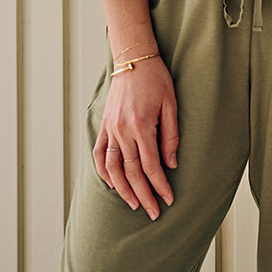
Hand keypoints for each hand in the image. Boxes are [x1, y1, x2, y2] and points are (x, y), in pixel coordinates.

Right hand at [93, 55, 178, 219]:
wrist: (133, 58)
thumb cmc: (156, 78)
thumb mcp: (171, 104)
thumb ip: (170, 136)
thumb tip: (170, 164)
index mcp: (141, 125)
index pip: (151, 165)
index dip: (160, 185)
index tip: (168, 199)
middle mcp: (122, 130)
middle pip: (132, 172)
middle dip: (144, 195)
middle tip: (155, 213)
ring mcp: (110, 128)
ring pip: (113, 168)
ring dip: (123, 189)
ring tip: (134, 205)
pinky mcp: (103, 125)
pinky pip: (100, 153)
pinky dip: (104, 171)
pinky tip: (113, 183)